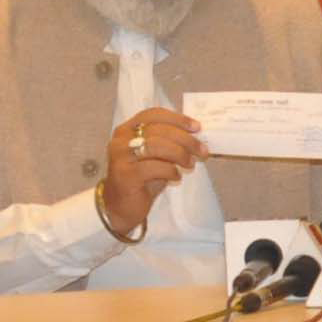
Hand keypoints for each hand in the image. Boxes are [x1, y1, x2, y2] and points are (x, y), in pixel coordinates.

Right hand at [95, 108, 204, 243]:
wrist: (120, 206)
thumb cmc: (140, 180)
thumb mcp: (154, 156)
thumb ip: (167, 142)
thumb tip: (195, 136)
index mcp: (127, 129)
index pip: (153, 114)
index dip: (177, 119)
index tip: (197, 127)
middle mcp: (121, 140)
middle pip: (158, 130)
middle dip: (185, 139)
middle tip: (201, 150)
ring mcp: (121, 157)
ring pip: (156, 146)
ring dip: (179, 154)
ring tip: (190, 164)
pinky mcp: (126, 175)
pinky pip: (154, 167)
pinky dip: (170, 170)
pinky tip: (175, 176)